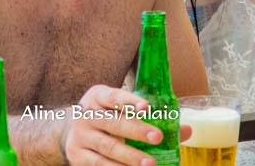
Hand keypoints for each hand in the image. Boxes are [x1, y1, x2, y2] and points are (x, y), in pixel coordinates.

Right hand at [62, 85, 190, 165]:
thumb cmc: (105, 117)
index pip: (115, 97)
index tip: (147, 107)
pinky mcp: (78, 156)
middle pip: (113, 123)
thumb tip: (187, 130)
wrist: (67, 131)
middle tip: (157, 137)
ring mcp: (81, 136)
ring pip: (108, 147)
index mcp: (98, 96)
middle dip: (136, 130)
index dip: (130, 101)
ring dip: (129, 156)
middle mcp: (86, 114)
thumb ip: (150, 117)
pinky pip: (99, 165)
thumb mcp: (120, 109)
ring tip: (150, 164)